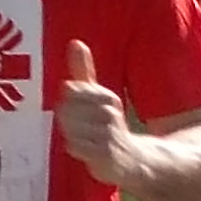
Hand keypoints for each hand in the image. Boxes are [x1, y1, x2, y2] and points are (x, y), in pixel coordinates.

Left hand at [54, 41, 135, 183]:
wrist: (134, 159)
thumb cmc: (109, 123)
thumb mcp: (98, 94)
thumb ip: (84, 70)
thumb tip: (75, 42)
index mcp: (108, 97)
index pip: (71, 90)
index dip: (68, 101)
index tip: (79, 109)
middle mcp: (110, 114)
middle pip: (66, 111)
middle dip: (67, 120)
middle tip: (81, 127)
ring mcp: (108, 135)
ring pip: (69, 130)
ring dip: (72, 135)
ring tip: (85, 138)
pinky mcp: (105, 155)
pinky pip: (74, 147)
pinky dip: (75, 148)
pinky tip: (85, 148)